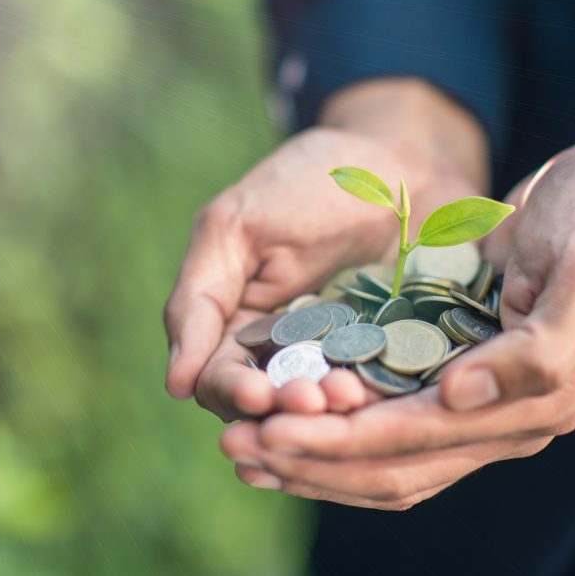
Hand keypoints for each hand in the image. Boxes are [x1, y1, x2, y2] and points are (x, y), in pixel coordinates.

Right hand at [164, 79, 488, 420]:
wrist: (400, 163)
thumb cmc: (307, 182)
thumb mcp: (235, 228)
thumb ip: (199, 301)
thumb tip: (175, 383)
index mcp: (239, 327)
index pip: (221, 380)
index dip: (233, 394)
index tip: (257, 394)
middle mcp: (288, 355)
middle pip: (271, 407)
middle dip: (285, 408)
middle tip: (311, 399)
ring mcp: (343, 362)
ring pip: (324, 410)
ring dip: (329, 412)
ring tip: (347, 394)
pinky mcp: (395, 362)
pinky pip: (381, 395)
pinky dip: (376, 400)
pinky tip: (381, 389)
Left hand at [220, 123, 574, 507]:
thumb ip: (538, 351)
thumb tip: (456, 398)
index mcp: (538, 401)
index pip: (420, 440)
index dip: (344, 442)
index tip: (273, 431)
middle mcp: (502, 417)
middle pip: (393, 465)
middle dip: (313, 459)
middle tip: (237, 448)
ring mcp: (478, 402)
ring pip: (385, 456)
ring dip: (315, 455)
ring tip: (245, 446)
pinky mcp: (456, 375)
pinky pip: (388, 419)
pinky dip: (337, 426)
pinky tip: (288, 416)